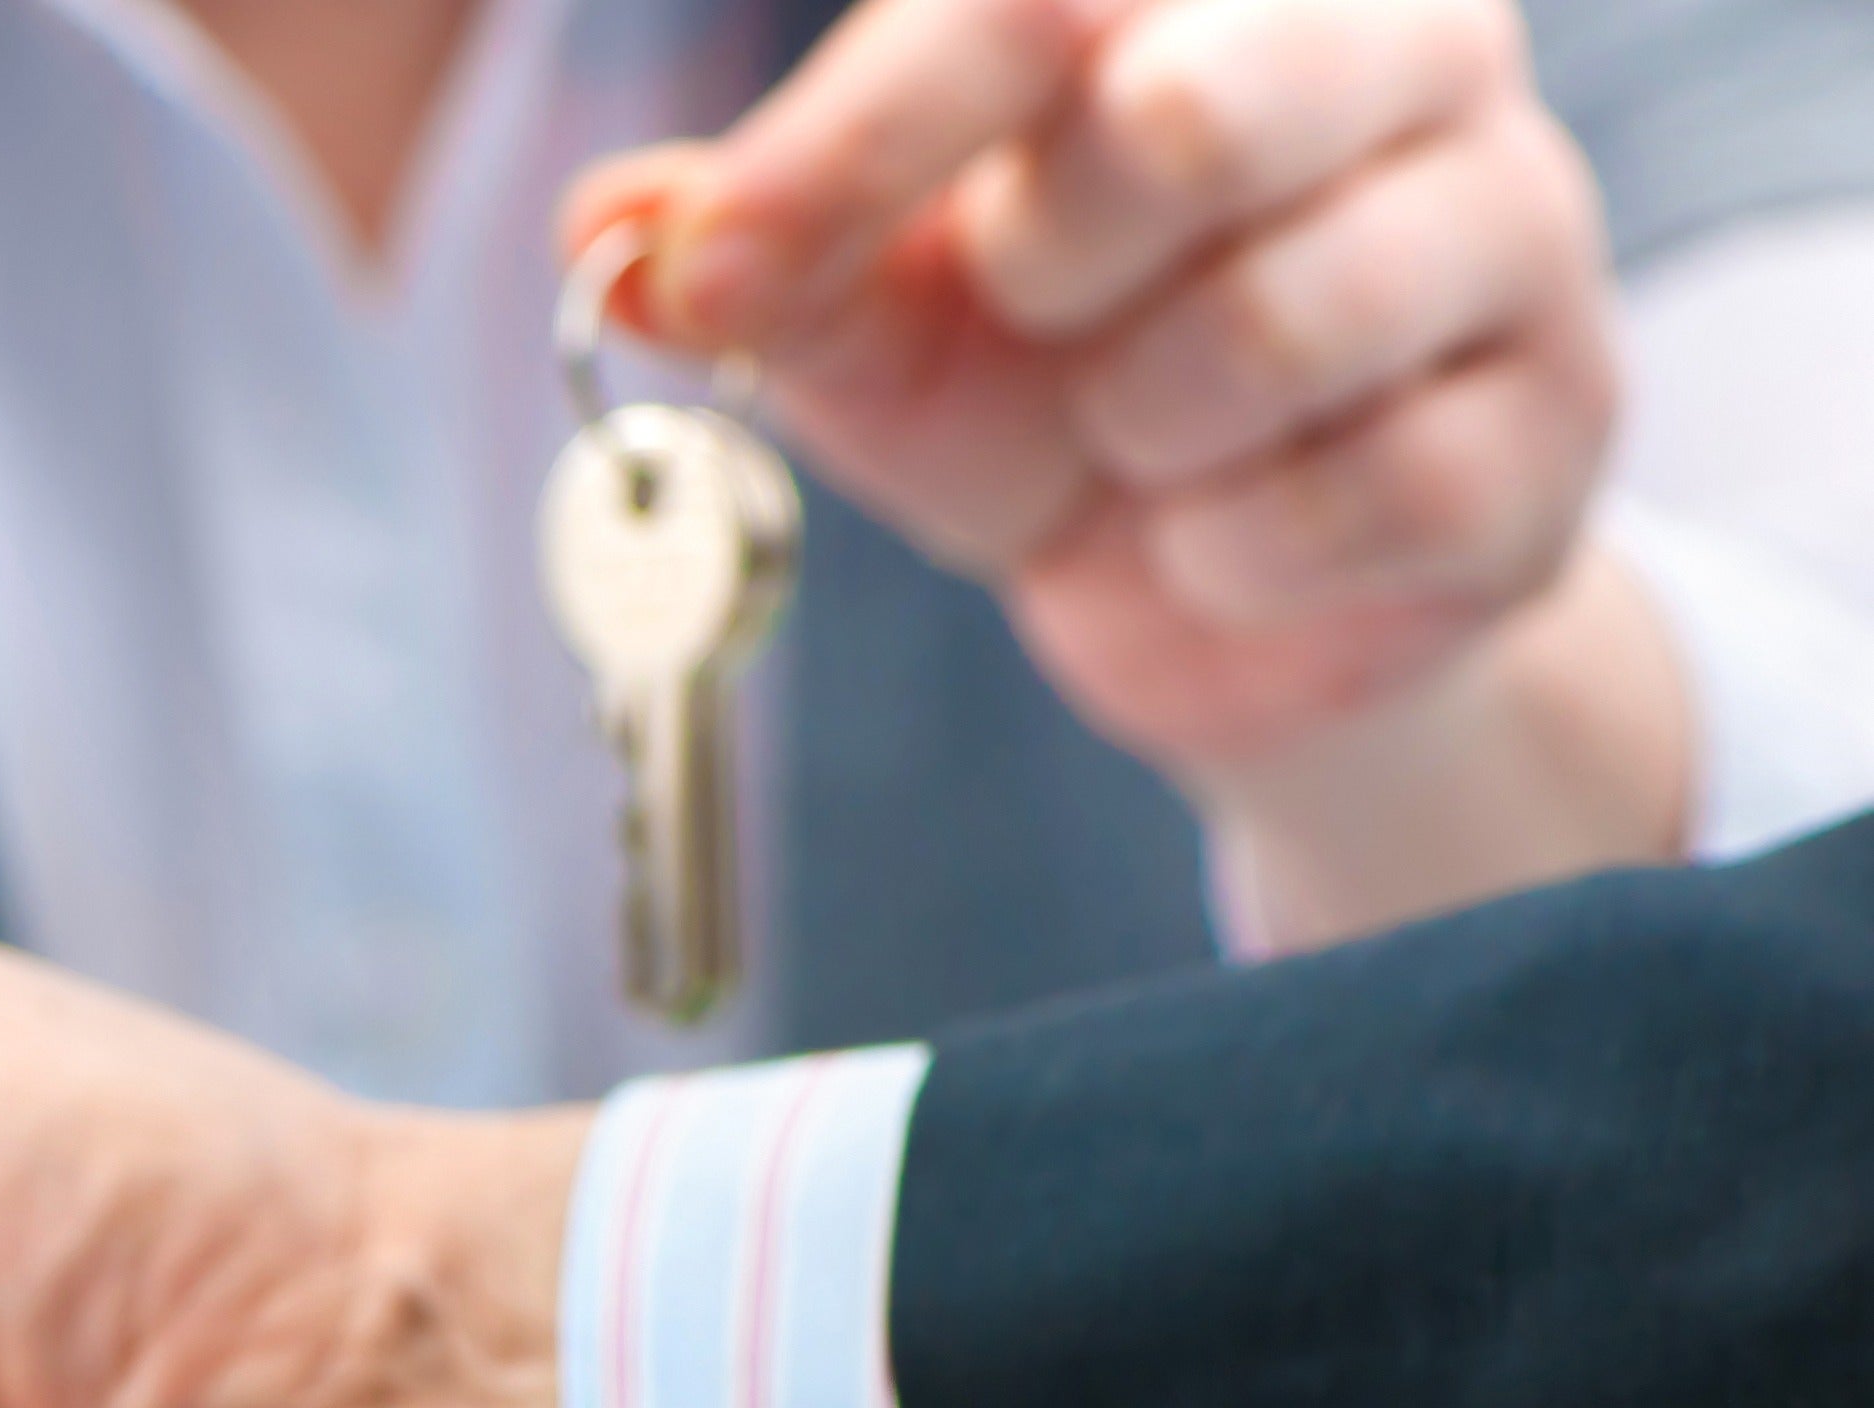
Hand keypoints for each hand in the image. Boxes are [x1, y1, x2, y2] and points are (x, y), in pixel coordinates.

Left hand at [579, 0, 1681, 938]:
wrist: (1224, 594)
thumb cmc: (1051, 395)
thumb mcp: (879, 325)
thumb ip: (757, 263)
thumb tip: (608, 234)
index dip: (853, 137)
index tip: (720, 273)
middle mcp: (1401, 49)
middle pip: (1195, 108)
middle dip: (1046, 261)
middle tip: (1037, 311)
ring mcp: (1512, 225)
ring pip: (1281, 318)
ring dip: (1143, 429)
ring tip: (1148, 431)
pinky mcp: (1558, 423)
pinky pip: (1364, 497)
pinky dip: (1238, 556)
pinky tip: (1236, 534)